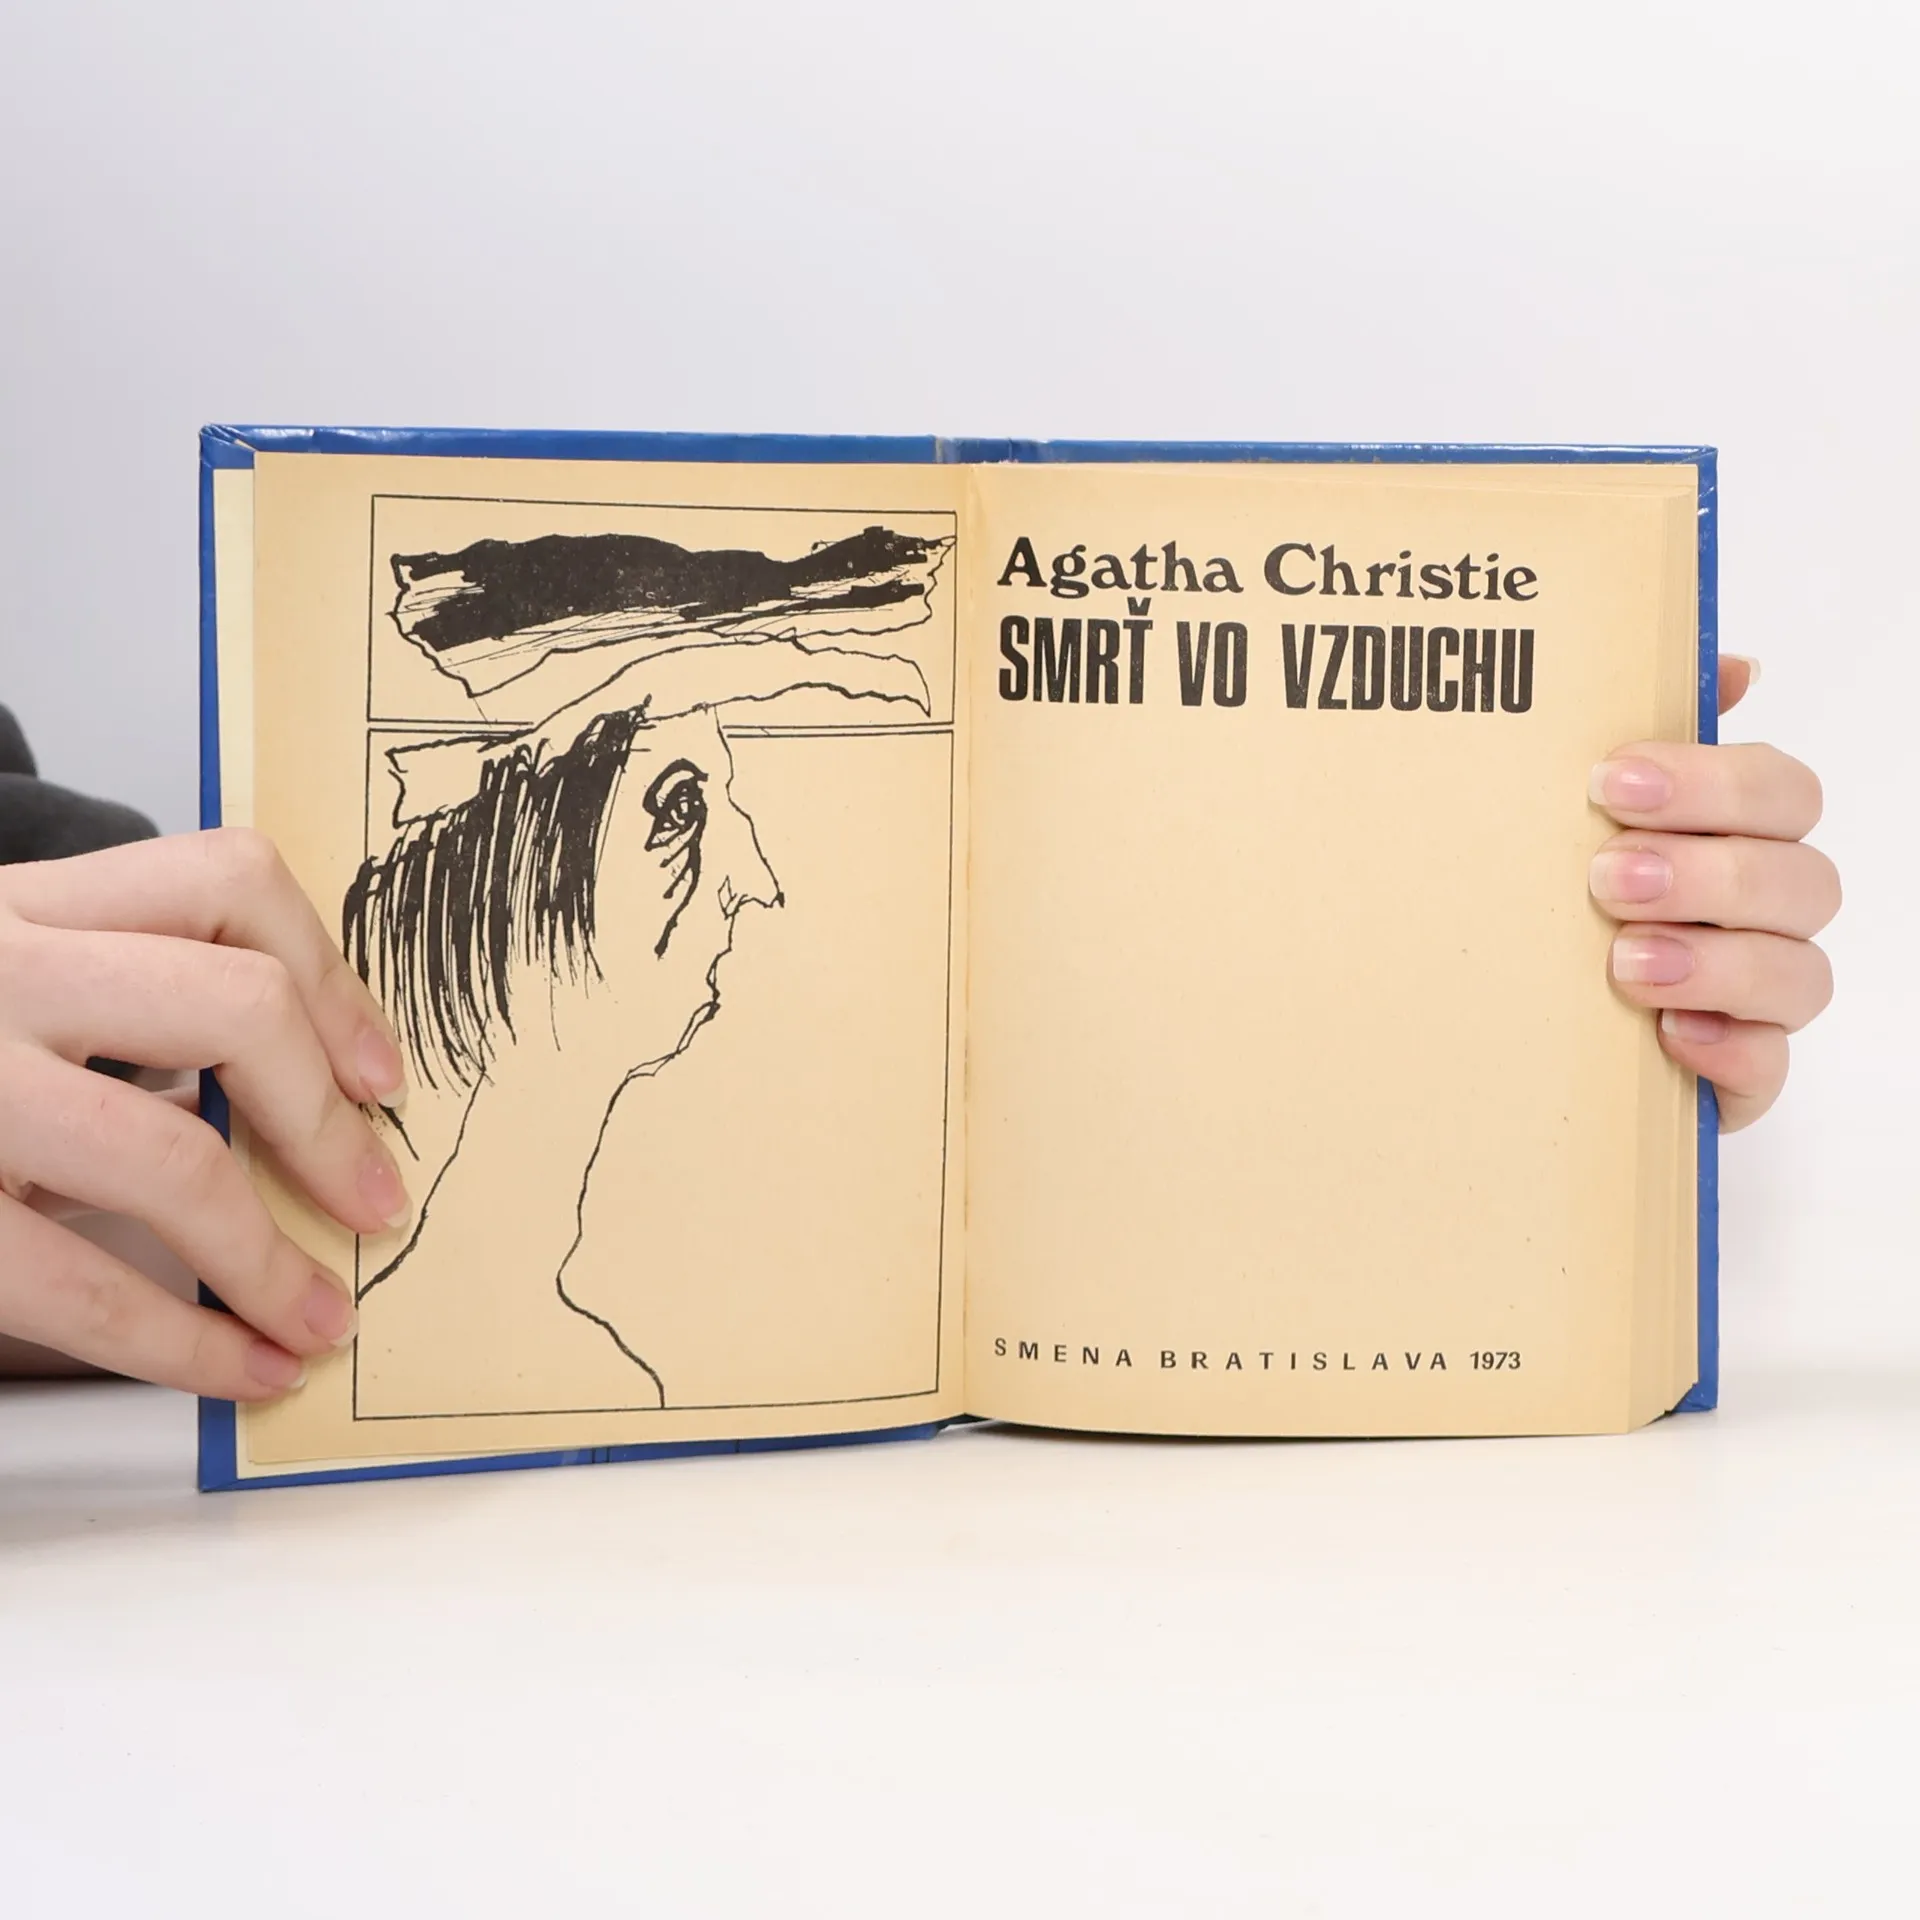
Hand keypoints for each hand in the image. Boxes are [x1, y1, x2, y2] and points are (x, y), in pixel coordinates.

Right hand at [0, 829, 411, 1396]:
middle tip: (375, 1204)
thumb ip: (112, 1004)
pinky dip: (180, 1341)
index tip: (380, 1074)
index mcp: (22, 906)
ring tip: (319, 1319)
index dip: (333, 977)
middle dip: (327, 1124)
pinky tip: (232, 1367)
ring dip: (268, 1260)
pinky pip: (76, 1282)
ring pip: (168, 1156)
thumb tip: (292, 1100)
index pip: (227, 879)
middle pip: (234, 1006)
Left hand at [1588, 656, 1838, 1131]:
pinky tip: (1668, 1034)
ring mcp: (1756, 1001)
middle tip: (1608, 876)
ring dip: (1715, 960)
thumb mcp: (1571, 813)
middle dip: (1708, 872)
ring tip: (1623, 960)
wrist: (1499, 1022)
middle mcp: (1761, 916)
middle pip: (1800, 878)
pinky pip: (1767, 1068)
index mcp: (1735, 838)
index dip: (1712, 781)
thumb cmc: (1555, 899)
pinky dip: (1726, 1049)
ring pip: (1798, 974)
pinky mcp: (1735, 1077)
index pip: (1779, 791)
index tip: (1612, 780)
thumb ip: (1637, 731)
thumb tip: (1731, 663)